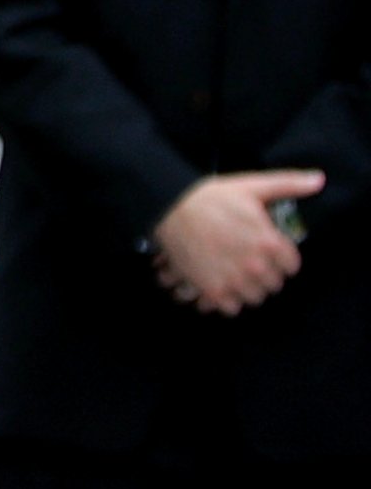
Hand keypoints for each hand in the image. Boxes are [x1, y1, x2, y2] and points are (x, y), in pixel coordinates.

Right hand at [150, 169, 322, 314]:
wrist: (169, 208)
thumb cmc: (210, 197)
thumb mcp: (251, 186)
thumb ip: (288, 184)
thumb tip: (319, 179)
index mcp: (270, 243)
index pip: (292, 267)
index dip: (280, 258)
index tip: (267, 251)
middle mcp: (256, 266)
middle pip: (273, 285)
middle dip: (264, 274)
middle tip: (247, 261)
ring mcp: (234, 280)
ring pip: (255, 298)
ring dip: (246, 288)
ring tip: (234, 273)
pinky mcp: (213, 290)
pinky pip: (232, 308)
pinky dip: (227, 300)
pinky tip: (220, 283)